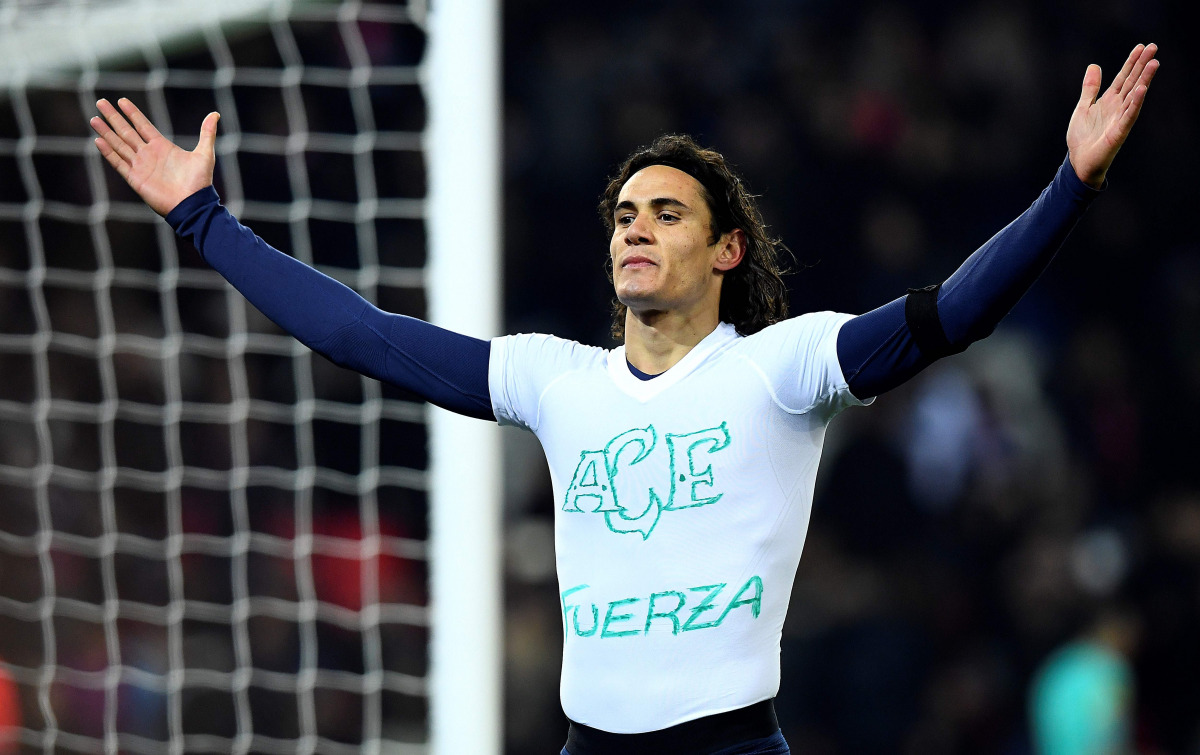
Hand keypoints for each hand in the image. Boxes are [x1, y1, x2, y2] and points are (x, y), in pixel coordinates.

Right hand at [90, 98, 219, 215]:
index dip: (132, 113)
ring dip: (106, 132)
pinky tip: (98, 140)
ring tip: (94, 118)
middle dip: (114, 117)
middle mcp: (149, 154)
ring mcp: (141, 166)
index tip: (121, 100)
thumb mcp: (205, 154)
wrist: (193, 204)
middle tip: (100, 102)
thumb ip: (207, 133)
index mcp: (163, 147)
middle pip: (127, 132)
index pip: (143, 125)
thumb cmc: (200, 182)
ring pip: (119, 145)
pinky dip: (108, 152)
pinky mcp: (135, 179)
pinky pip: (119, 163)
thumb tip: (215, 114)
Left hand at [1067, 44, 1158, 188]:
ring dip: (1144, 79)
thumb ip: (1090, 88)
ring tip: (1154, 63)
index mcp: (1109, 100)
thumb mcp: (1083, 107)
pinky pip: (1129, 115)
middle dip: (1142, 65)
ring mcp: (1120, 119)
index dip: (1131, 62)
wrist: (1078, 162)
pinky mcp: (1119, 132)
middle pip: (1132, 81)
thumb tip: (1094, 65)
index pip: (1123, 77)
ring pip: (1135, 96)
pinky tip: (1141, 90)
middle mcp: (1118, 107)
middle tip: (1154, 47)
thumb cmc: (1082, 137)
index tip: (1141, 46)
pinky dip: (1135, 103)